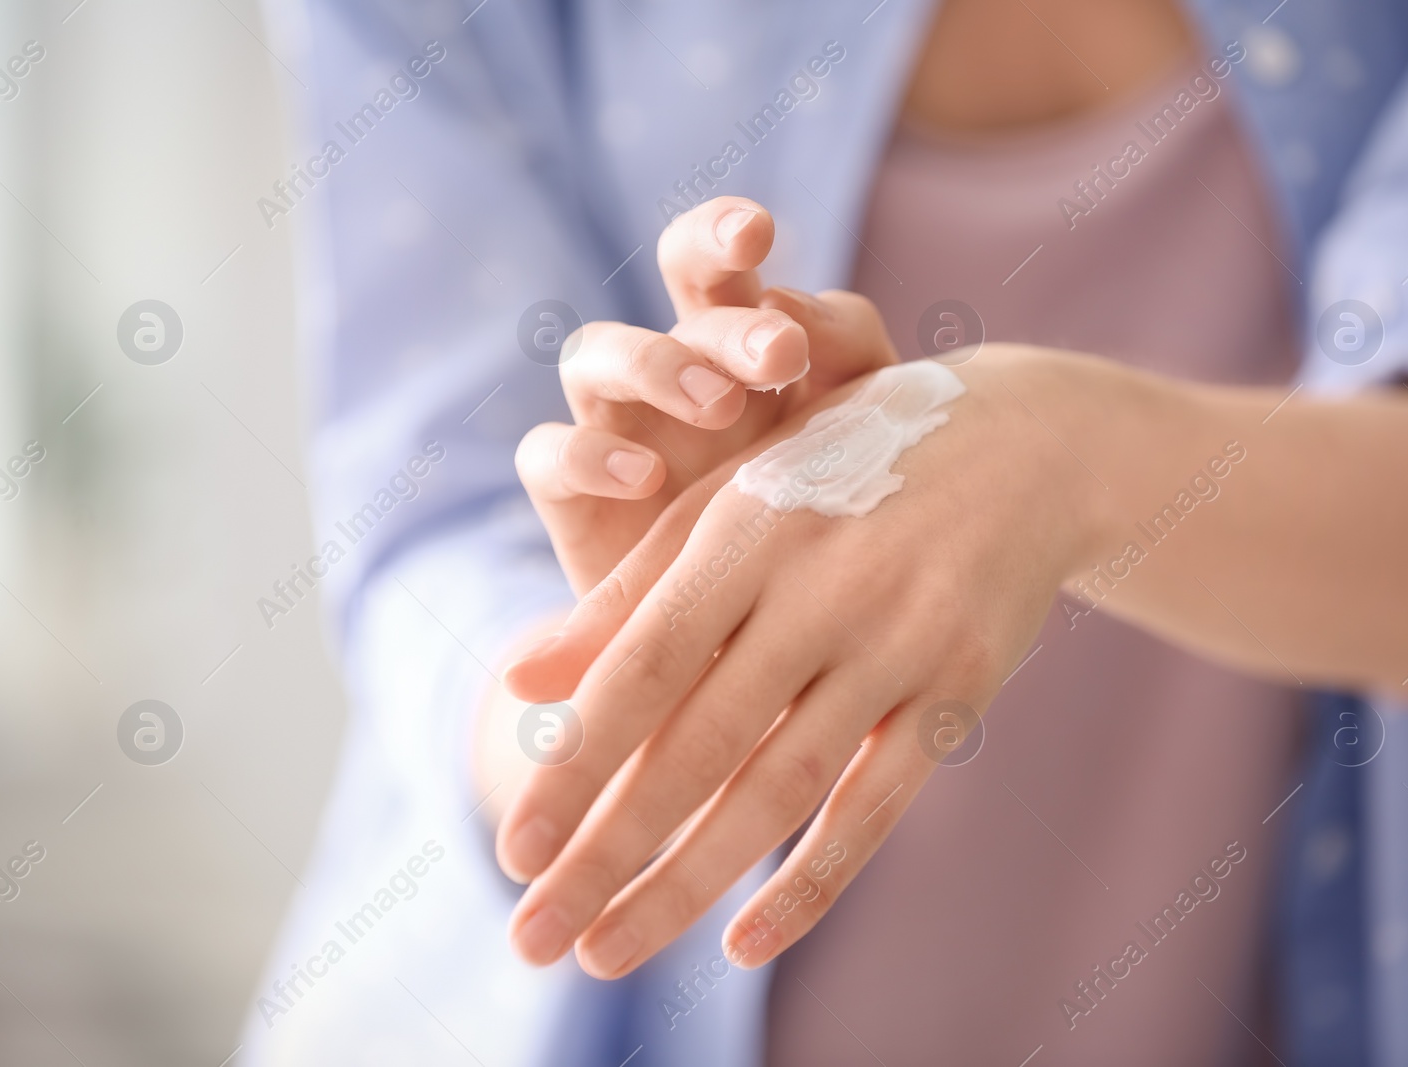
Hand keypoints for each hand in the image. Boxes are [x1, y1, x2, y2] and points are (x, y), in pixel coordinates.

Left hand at [497, 348, 1105, 976]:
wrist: (1025, 443)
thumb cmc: (843, 470)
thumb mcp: (735, 502)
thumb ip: (628, 592)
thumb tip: (516, 681)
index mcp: (749, 530)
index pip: (645, 664)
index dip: (577, 761)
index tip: (512, 848)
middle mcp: (823, 587)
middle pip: (701, 743)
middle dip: (608, 850)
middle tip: (535, 940)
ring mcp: (901, 640)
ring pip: (782, 787)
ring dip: (688, 882)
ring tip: (606, 953)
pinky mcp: (960, 687)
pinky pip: (880, 801)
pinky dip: (814, 880)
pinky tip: (744, 944)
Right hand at [511, 197, 897, 681]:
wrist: (762, 648)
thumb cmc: (823, 526)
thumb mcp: (859, 440)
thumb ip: (852, 360)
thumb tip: (800, 312)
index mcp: (737, 342)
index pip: (716, 264)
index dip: (721, 233)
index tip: (757, 230)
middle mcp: (671, 371)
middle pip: (656, 304)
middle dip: (718, 314)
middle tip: (780, 356)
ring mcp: (614, 427)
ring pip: (593, 356)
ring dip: (653, 367)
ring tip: (721, 407)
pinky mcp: (570, 497)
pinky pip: (548, 454)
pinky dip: (588, 455)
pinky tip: (644, 477)